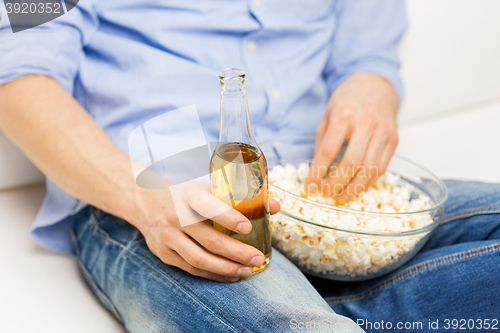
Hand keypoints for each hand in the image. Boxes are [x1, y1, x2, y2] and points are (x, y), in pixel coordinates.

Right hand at [128, 180, 279, 282]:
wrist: (144, 201)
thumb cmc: (184, 195)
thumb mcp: (207, 188)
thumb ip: (239, 197)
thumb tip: (274, 206)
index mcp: (189, 196)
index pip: (208, 206)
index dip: (228, 217)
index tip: (248, 227)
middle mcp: (176, 216)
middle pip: (208, 239)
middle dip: (236, 252)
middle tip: (257, 258)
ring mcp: (167, 237)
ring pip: (199, 259)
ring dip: (226, 268)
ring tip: (247, 270)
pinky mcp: (164, 253)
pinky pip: (191, 269)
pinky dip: (213, 274)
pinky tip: (230, 275)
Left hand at [305, 73, 398, 203]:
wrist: (375, 86)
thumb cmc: (347, 101)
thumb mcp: (327, 116)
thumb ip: (322, 142)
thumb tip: (316, 172)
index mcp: (343, 115)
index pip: (328, 151)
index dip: (318, 173)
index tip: (310, 187)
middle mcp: (366, 123)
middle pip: (351, 163)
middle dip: (336, 184)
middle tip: (326, 193)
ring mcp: (383, 132)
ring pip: (370, 169)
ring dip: (354, 188)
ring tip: (341, 197)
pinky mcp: (393, 139)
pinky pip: (382, 167)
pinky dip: (369, 182)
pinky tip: (357, 187)